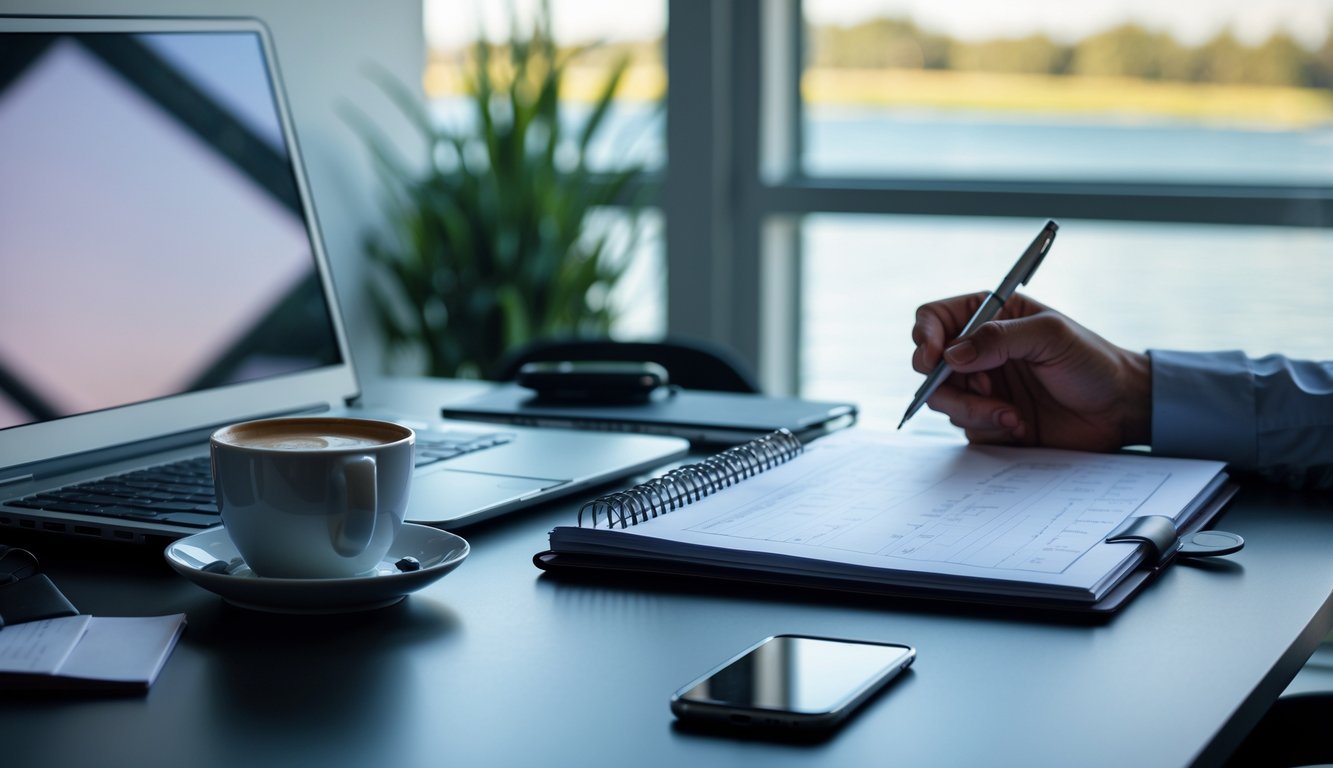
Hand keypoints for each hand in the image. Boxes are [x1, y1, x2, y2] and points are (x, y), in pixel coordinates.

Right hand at [910, 292, 1150, 451]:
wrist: (1120, 411)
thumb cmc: (1093, 362)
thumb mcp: (1051, 336)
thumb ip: (998, 338)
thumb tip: (951, 354)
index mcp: (990, 318)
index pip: (935, 318)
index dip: (925, 336)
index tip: (932, 358)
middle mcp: (979, 351)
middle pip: (929, 365)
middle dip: (949, 385)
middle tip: (983, 390)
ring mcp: (981, 386)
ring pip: (943, 400)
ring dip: (974, 410)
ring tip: (1014, 414)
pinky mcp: (988, 419)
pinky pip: (965, 427)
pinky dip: (989, 428)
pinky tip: (1020, 426)